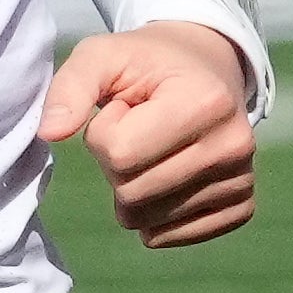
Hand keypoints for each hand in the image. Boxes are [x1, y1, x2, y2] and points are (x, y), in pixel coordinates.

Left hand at [40, 23, 254, 246]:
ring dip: (134, 191)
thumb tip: (50, 132)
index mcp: (205, 102)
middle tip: (135, 132)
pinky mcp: (242, 205)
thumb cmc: (147, 63)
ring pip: (151, 222)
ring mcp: (242, 178)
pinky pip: (178, 237)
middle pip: (134, 195)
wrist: (207, 67)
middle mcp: (234, 144)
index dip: (103, 134)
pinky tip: (166, 179)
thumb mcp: (103, 55)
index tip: (121, 108)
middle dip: (115, 167)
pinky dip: (158, 218)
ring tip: (153, 150)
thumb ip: (70, 88)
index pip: (121, 154)